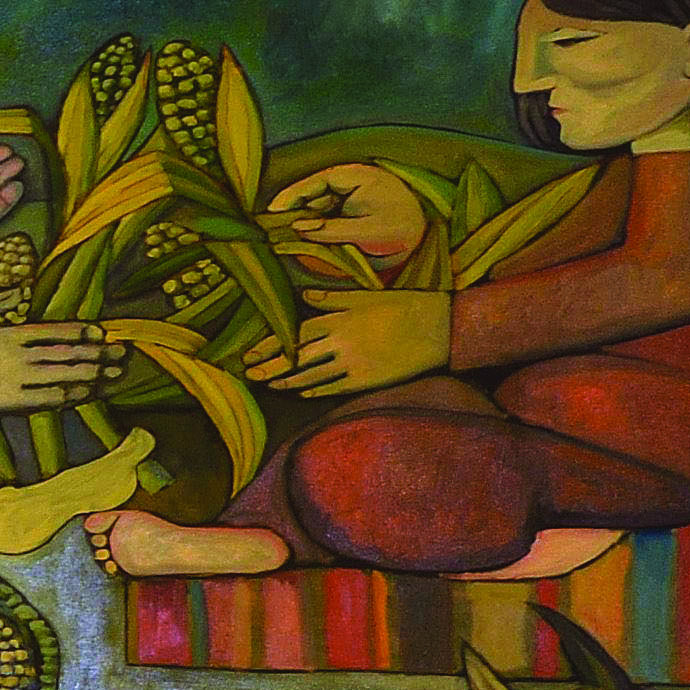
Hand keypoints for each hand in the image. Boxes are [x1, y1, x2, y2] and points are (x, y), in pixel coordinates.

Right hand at [0, 314, 116, 411]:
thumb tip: (22, 291)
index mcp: (11, 334)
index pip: (56, 332)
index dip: (82, 333)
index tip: (103, 333)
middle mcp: (18, 357)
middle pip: (66, 355)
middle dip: (97, 356)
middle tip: (122, 356)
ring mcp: (13, 380)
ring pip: (61, 377)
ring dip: (90, 376)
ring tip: (112, 376)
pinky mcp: (5, 400)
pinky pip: (43, 399)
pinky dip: (66, 396)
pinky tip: (84, 394)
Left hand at [245, 290, 452, 397]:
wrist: (442, 327)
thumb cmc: (405, 306)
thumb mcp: (368, 296)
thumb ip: (333, 299)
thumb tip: (305, 297)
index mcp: (340, 318)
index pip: (295, 333)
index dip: (271, 344)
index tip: (250, 352)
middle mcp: (342, 341)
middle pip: (297, 356)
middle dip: (270, 366)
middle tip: (247, 374)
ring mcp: (354, 362)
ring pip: (312, 374)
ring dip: (287, 381)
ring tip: (269, 385)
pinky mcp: (369, 379)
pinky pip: (335, 387)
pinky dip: (316, 390)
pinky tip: (301, 393)